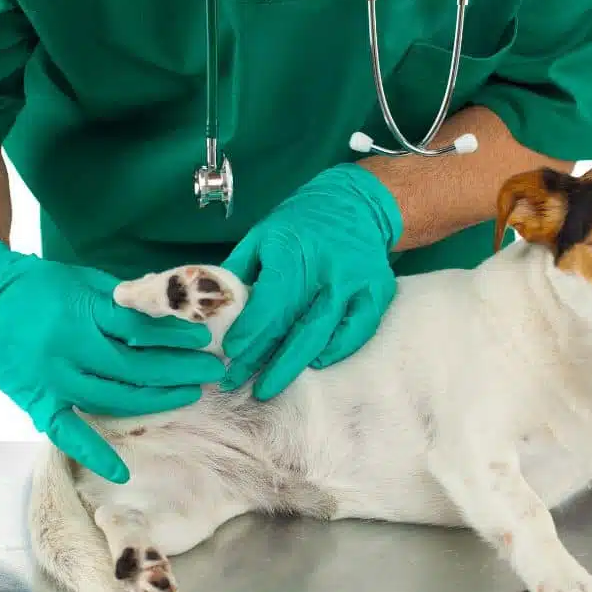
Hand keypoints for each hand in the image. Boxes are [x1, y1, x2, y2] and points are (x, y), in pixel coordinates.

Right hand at [0, 237, 223, 482]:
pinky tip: (121, 472)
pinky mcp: (37, 402)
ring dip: (156, 400)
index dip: (175, 337)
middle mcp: (68, 350)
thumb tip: (171, 314)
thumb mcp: (84, 280)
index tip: (203, 340)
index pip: (139, 330)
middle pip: (134, 368)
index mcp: (80, 313)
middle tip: (212, 371)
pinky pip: (67, 433)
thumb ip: (123, 300)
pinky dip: (94, 454)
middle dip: (179, 370)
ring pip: (113, 399)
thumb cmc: (39, 286)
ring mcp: (52, 380)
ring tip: (189, 395)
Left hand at [220, 163, 402, 399]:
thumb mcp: (262, 235)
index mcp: (295, 250)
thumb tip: (214, 309)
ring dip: (294, 364)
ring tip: (268, 385)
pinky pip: (358, 331)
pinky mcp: (377, 292)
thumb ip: (240, 271)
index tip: (230, 351)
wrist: (357, 205)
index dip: (250, 329)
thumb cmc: (301, 224)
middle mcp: (329, 268)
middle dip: (265, 360)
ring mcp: (356, 283)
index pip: (271, 300)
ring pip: (324, 333)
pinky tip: (314, 363)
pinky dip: (336, 350)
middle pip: (295, 324)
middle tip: (239, 385)